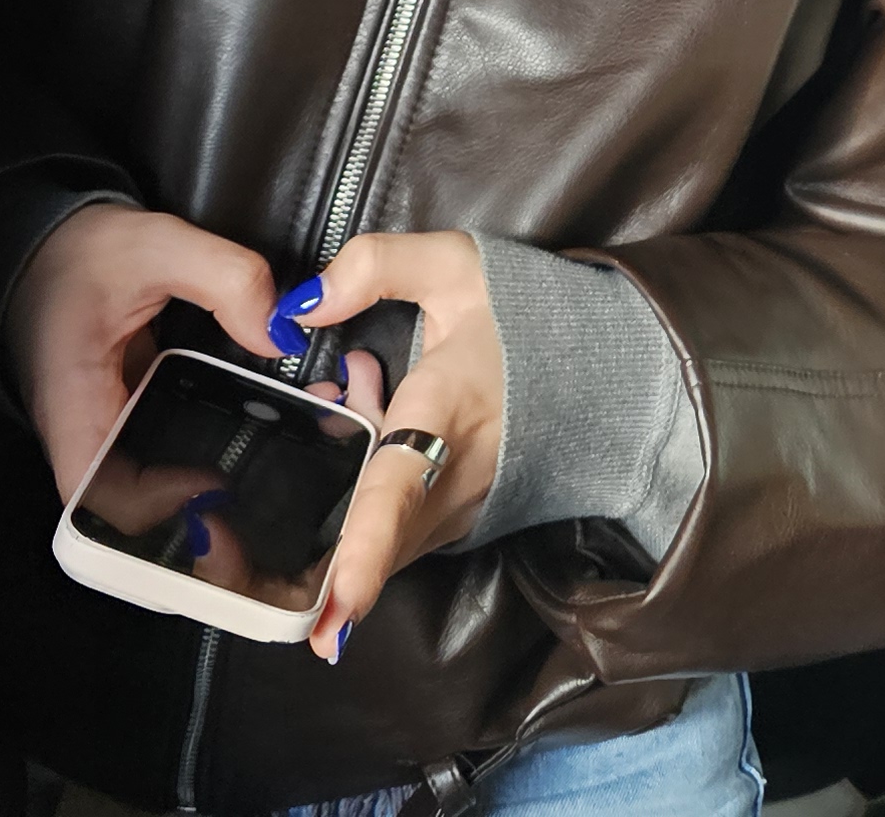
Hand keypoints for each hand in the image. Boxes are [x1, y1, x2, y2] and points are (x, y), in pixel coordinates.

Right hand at [6, 202, 282, 504]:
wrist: (45, 246)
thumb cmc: (80, 253)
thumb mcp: (157, 245)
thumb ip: (226, 279)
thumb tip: (280, 334)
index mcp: (75, 407)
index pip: (103, 497)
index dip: (159, 505)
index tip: (216, 481)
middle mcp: (86, 435)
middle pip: (135, 511)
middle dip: (199, 512)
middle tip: (269, 487)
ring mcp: (108, 430)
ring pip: (154, 487)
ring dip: (210, 483)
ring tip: (278, 462)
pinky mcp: (129, 415)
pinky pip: (165, 450)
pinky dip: (210, 446)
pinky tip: (259, 426)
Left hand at [283, 229, 504, 661]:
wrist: (605, 368)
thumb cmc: (528, 318)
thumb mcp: (457, 265)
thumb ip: (374, 266)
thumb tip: (299, 306)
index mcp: (444, 416)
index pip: (396, 495)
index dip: (361, 557)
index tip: (332, 618)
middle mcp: (450, 483)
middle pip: (362, 539)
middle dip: (296, 530)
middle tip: (280, 452)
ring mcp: (453, 513)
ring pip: (367, 532)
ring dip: (332, 481)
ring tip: (354, 382)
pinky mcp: (451, 524)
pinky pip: (385, 526)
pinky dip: (357, 484)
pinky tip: (367, 406)